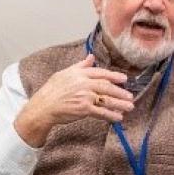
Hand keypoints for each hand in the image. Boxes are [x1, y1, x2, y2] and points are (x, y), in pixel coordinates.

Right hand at [15, 55, 134, 146]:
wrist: (43, 106)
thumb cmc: (52, 91)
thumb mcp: (65, 73)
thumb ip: (81, 66)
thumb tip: (91, 57)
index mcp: (79, 73)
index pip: (100, 73)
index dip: (114, 76)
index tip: (124, 79)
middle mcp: (83, 83)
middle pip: (106, 86)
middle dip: (120, 91)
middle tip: (130, 96)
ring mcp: (84, 96)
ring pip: (106, 99)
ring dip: (119, 104)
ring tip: (129, 107)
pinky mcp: (84, 109)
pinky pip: (101, 112)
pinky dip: (111, 115)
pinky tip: (118, 117)